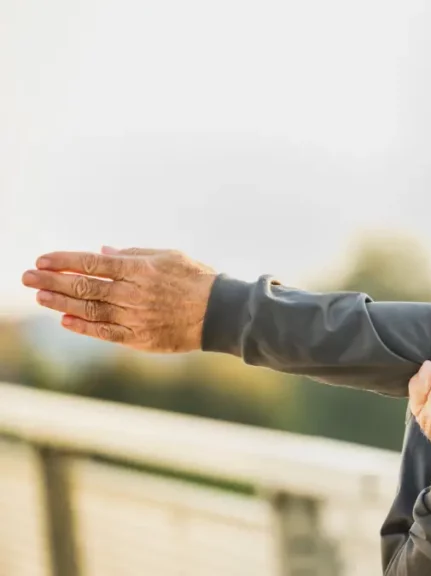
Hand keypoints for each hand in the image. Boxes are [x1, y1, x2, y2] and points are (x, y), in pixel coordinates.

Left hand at [21, 247, 216, 351]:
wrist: (221, 313)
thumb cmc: (197, 280)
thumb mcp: (169, 256)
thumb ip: (135, 254)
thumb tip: (102, 253)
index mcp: (140, 270)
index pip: (92, 264)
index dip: (64, 261)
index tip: (41, 259)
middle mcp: (133, 293)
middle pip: (84, 286)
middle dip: (52, 281)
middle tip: (27, 277)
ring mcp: (135, 317)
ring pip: (89, 309)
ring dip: (61, 303)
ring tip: (40, 296)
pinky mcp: (140, 338)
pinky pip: (105, 332)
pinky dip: (83, 327)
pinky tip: (66, 320)